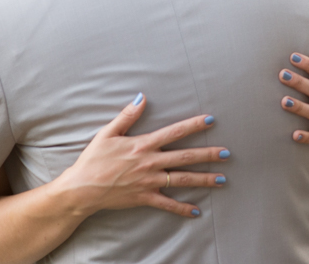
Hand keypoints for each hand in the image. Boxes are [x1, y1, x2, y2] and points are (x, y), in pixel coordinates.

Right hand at [57, 94, 228, 218]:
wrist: (81, 189)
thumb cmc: (92, 160)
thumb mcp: (107, 133)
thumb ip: (126, 115)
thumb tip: (141, 97)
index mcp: (142, 145)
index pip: (174, 132)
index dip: (194, 125)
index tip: (211, 120)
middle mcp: (149, 163)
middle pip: (184, 157)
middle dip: (207, 154)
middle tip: (226, 153)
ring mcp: (149, 182)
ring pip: (182, 180)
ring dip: (203, 179)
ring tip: (222, 179)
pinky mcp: (144, 198)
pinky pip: (167, 204)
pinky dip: (181, 208)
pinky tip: (196, 211)